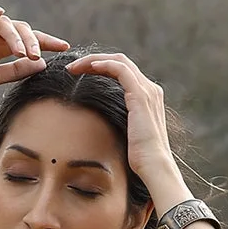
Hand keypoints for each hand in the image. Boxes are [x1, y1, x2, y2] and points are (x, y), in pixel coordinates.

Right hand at [0, 0, 68, 96]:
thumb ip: (12, 71)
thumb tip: (39, 63)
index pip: (28, 42)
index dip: (46, 42)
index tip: (64, 47)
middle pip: (19, 29)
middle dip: (32, 41)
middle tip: (37, 56)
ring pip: (2, 21)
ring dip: (13, 34)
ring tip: (19, 49)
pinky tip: (0, 13)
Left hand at [64, 50, 182, 199]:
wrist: (154, 167)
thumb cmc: (140, 160)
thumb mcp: (127, 137)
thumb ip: (119, 125)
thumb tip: (101, 128)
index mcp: (147, 97)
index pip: (123, 72)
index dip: (101, 68)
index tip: (79, 75)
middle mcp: (150, 89)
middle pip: (120, 62)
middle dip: (94, 61)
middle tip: (73, 67)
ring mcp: (146, 90)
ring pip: (118, 61)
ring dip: (94, 60)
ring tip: (74, 67)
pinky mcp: (140, 95)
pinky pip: (120, 69)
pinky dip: (103, 64)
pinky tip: (89, 67)